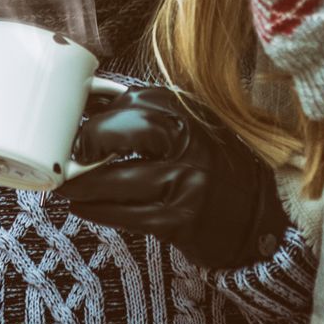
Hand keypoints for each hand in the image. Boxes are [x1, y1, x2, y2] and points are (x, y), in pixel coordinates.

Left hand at [56, 87, 285, 268]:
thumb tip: (87, 105)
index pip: (135, 103)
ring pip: (120, 180)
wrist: (257, 214)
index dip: (99, 116)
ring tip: (66, 186)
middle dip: (92, 141)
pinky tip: (84, 207)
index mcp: (188, 113)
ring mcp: (187, 182)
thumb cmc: (210, 164)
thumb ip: (144, 114)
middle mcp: (191, 143)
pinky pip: (127, 215)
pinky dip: (98, 211)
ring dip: (84, 185)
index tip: (77, 128)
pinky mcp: (181, 220)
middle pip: (130, 129)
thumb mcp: (187, 127)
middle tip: (72, 156)